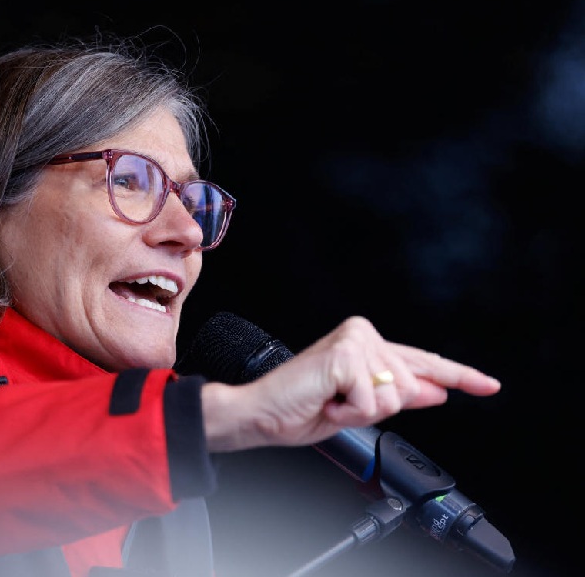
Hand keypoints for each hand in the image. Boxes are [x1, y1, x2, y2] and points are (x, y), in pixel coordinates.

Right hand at [201, 316, 501, 451]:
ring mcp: (354, 342)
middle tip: (336, 405)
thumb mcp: (358, 407)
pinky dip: (349, 414)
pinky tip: (325, 402)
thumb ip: (399, 395)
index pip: (421, 361)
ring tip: (329, 403)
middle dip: (375, 410)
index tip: (488, 385)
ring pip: (394, 398)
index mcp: (365, 344)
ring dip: (360, 413)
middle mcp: (362, 335)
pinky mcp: (346, 356)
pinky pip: (372, 403)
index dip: (459, 376)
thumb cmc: (299, 409)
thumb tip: (437, 391)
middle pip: (409, 388)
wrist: (260, 414)